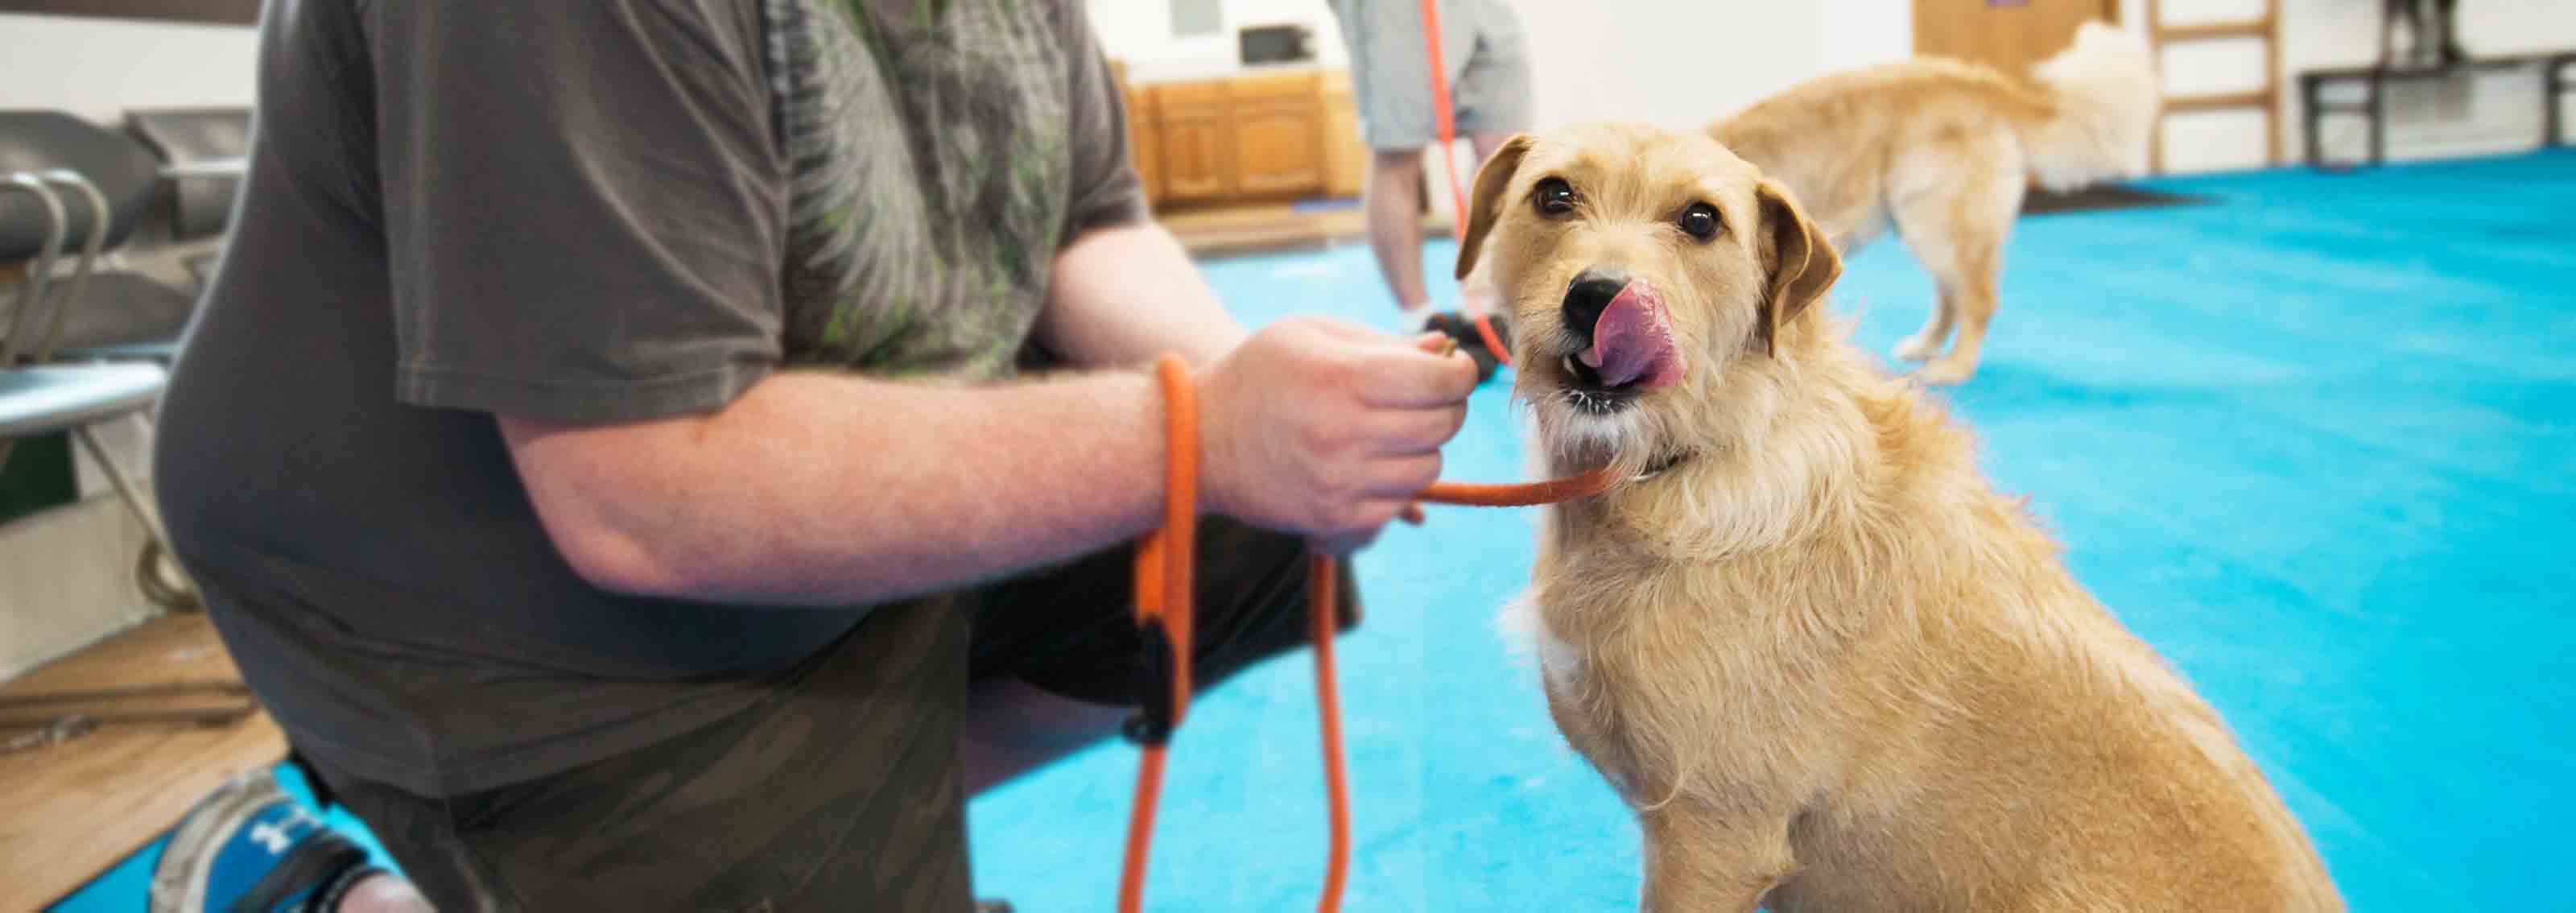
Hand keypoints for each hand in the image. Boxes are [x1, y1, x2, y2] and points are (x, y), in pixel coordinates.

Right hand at [1197, 317, 1478, 553]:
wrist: (1199, 440)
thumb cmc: (1260, 374)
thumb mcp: (1312, 334)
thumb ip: (1382, 341)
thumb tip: (1444, 351)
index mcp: (1341, 377)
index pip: (1439, 380)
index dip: (1459, 372)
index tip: (1453, 368)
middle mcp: (1343, 432)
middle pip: (1443, 424)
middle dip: (1447, 405)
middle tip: (1426, 396)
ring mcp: (1340, 482)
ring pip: (1429, 467)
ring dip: (1423, 446)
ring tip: (1393, 430)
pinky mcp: (1335, 519)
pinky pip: (1401, 503)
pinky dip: (1399, 482)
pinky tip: (1373, 462)